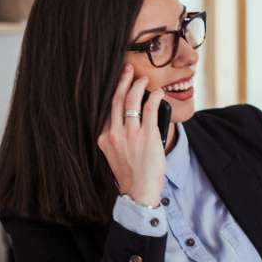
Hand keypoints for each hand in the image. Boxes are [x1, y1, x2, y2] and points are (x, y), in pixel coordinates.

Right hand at [97, 64, 166, 206]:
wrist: (139, 193)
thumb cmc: (130, 175)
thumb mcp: (114, 155)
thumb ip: (117, 137)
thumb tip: (128, 118)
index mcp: (104, 138)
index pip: (106, 109)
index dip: (112, 92)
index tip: (117, 82)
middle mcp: (114, 134)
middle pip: (116, 100)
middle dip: (122, 81)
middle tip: (128, 69)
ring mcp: (130, 134)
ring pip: (131, 102)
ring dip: (138, 86)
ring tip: (144, 78)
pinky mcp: (147, 136)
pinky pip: (150, 109)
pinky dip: (154, 97)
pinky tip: (157, 92)